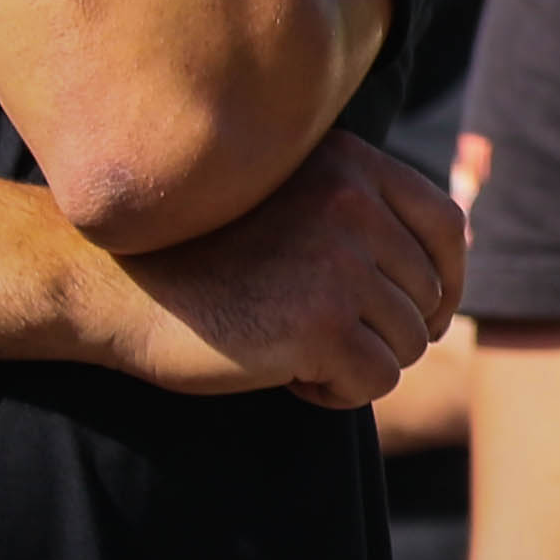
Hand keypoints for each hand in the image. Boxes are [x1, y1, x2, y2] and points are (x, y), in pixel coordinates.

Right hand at [80, 134, 462, 401]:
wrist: (108, 285)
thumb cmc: (199, 253)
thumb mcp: (291, 203)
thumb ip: (362, 214)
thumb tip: (452, 266)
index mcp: (353, 165)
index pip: (448, 226)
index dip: (447, 279)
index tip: (420, 313)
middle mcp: (354, 205)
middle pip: (428, 295)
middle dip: (385, 331)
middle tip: (316, 338)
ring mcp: (341, 264)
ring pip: (408, 343)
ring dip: (358, 363)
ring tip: (293, 352)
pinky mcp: (321, 324)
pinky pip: (378, 381)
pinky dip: (339, 393)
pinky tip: (289, 377)